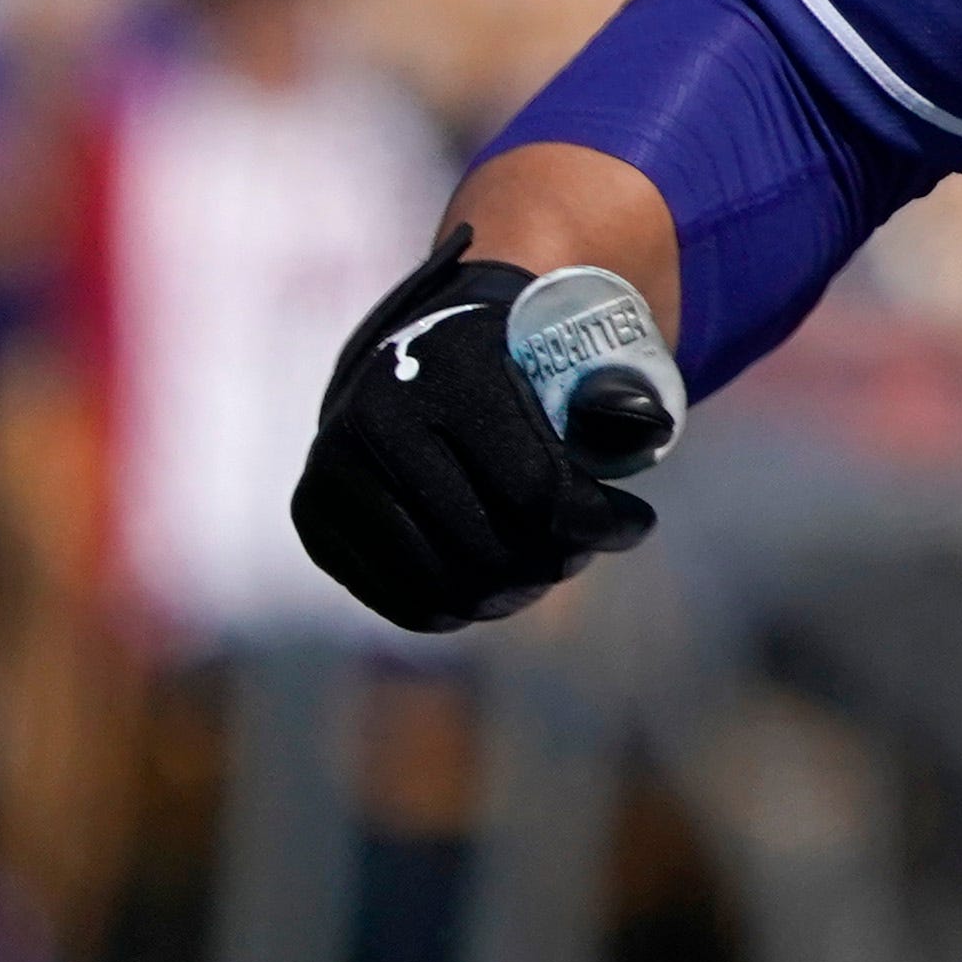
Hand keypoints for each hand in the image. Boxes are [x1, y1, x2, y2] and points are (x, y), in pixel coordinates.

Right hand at [290, 228, 660, 632]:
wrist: (422, 353)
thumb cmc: (517, 368)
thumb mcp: (573, 363)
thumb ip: (615, 395)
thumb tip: (646, 426)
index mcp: (445, 366)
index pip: (537, 489)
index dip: (601, 522)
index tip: (637, 523)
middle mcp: (373, 414)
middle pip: (490, 549)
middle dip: (556, 561)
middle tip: (580, 551)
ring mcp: (332, 468)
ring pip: (448, 587)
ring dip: (514, 590)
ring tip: (544, 566)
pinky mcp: (315, 517)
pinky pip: (405, 603)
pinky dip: (462, 608)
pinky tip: (493, 581)